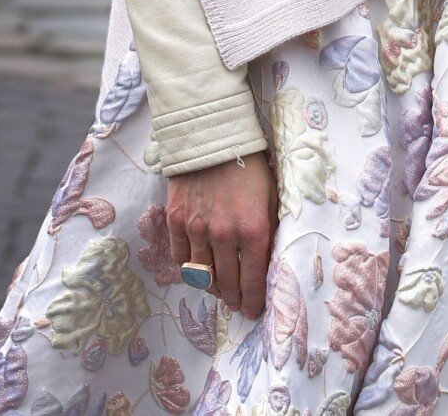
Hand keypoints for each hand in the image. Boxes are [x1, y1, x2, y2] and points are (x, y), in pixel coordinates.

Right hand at [166, 151, 277, 317]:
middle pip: (227, 284)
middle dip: (234, 299)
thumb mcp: (271, 195)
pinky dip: (190, 270)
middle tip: (238, 305)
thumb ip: (270, 229)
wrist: (213, 138)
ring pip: (202, 276)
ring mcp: (196, 230)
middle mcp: (224, 235)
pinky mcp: (176, 222)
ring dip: (212, 288)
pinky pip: (181, 258)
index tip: (254, 310)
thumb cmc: (250, 166)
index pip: (253, 280)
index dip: (254, 300)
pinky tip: (199, 271)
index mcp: (253, 229)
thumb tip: (269, 261)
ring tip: (220, 291)